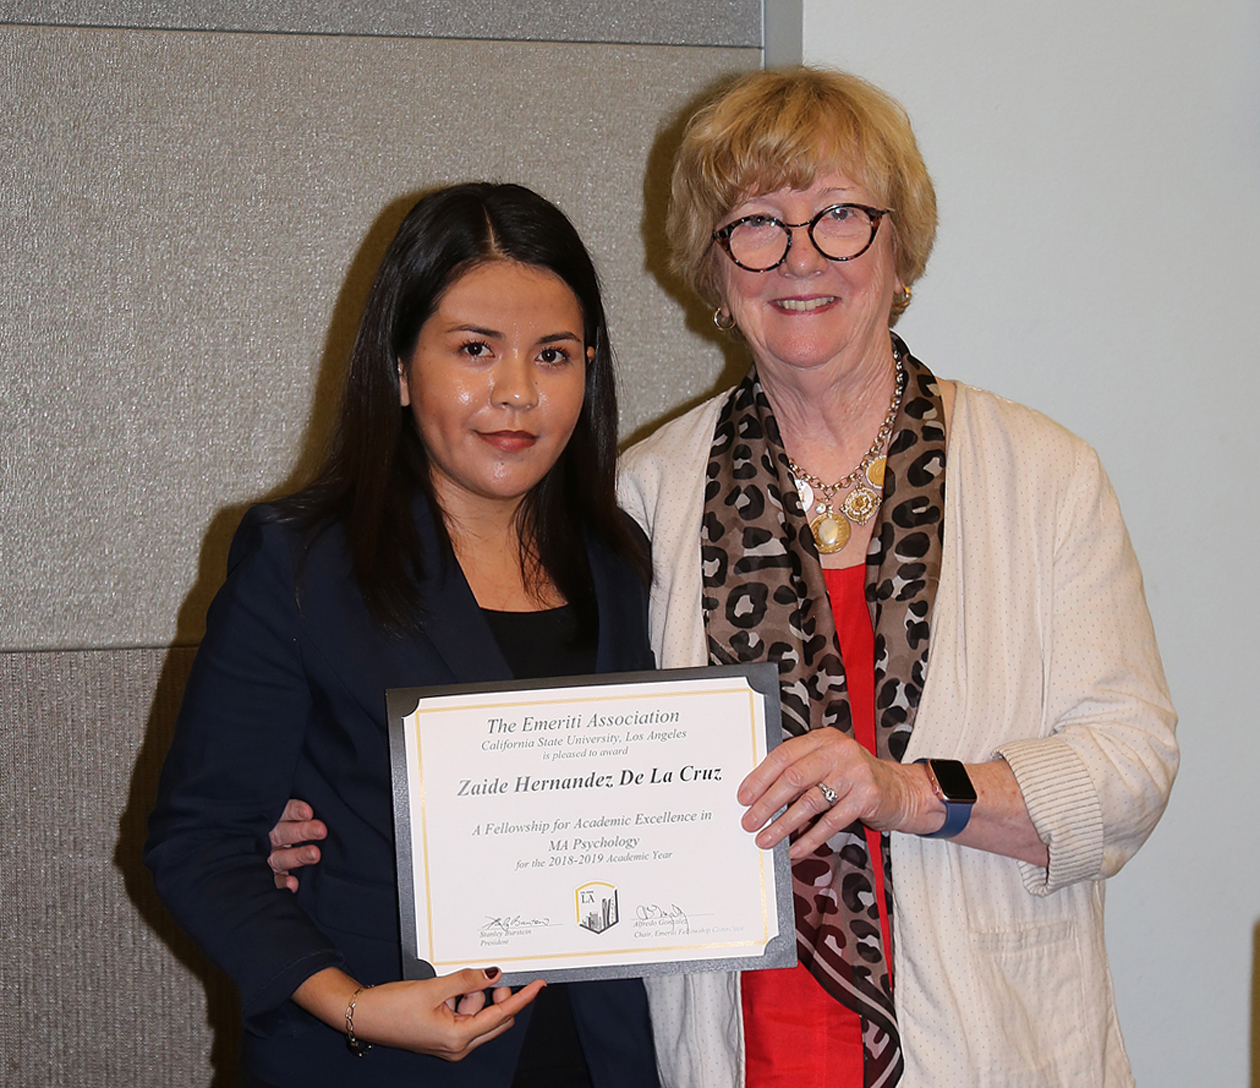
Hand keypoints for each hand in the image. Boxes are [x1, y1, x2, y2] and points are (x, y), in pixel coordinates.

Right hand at [267, 799, 326, 891]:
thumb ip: (301, 814)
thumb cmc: (291, 827)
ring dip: (298, 856)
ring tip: (315, 854)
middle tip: (321, 831)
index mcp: (274, 819)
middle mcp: (269, 838)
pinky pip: (275, 880)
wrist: (257, 853)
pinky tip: (293, 883)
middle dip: (303, 831)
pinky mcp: (270, 875)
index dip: (295, 811)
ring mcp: (269, 857)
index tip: (309, 812)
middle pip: (284, 833)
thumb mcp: (290, 818)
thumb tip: (317, 807)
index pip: (284, 811)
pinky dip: (282, 882)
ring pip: (280, 857)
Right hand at [294, 966, 544, 1059]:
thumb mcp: (434, 987)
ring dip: (471, 995)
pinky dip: (460, 1000)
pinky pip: (465, 1015)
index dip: (522, 998)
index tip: (540, 984)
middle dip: (492, 995)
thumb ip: (468, 980)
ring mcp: (450, 1043)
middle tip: (480, 976)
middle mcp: (458, 1046)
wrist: (364, 1016)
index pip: (501, 1015)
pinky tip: (443, 992)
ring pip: (479, 1015)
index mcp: (458, 1038)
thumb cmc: (393, 1006)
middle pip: (495, 1018)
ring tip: (445, 987)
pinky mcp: (443, 1036)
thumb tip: (495, 974)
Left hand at [737, 729, 937, 857]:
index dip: (760, 777)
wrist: (901, 789)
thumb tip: (759, 794)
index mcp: (823, 739)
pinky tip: (795, 849)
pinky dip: (810, 838)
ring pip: (810, 802)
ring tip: (766, 839)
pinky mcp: (867, 797)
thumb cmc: (855, 778)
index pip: (784, 755)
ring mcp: (854, 773)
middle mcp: (838, 751)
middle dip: (767, 803)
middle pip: (793, 777)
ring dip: (783, 824)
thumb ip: (801, 770)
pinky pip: (831, 822)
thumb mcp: (828, 764)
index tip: (744, 796)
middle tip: (749, 821)